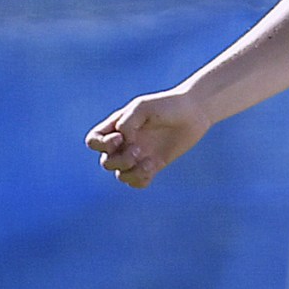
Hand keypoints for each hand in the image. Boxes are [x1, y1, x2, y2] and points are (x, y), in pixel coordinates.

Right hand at [84, 89, 210, 187]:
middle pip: (105, 162)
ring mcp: (139, 154)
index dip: (101, 144)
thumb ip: (126, 123)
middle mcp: (125, 142)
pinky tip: (152, 168)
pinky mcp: (153, 165)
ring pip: (120, 174)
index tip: (120, 137)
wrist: (194, 112)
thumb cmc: (167, 105)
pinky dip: (140, 180)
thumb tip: (121, 142)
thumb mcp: (143, 108)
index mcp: (118, 125)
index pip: (94, 141)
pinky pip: (137, 182)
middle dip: (119, 160)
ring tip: (149, 163)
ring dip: (130, 172)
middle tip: (138, 151)